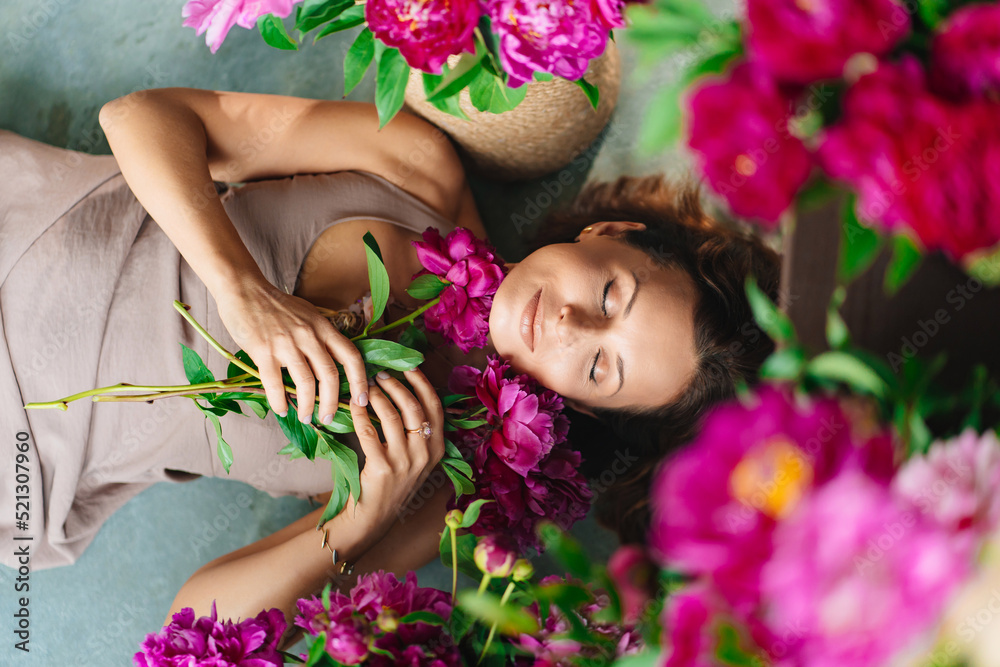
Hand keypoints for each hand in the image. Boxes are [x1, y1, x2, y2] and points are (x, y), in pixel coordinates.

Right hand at [214, 278, 369, 422]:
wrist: (244, 290)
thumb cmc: (276, 304)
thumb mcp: (308, 314)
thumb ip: (321, 335)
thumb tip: (334, 361)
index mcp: (323, 327)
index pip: (351, 356)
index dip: (360, 381)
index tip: (362, 400)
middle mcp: (309, 335)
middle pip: (330, 376)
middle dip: (332, 403)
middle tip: (329, 419)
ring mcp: (286, 343)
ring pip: (306, 383)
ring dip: (308, 406)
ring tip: (306, 418)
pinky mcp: (263, 350)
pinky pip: (275, 383)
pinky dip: (280, 402)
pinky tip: (282, 410)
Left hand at [347, 369, 445, 552]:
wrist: (374, 518)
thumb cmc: (391, 483)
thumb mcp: (414, 459)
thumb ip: (415, 432)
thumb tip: (400, 390)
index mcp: (437, 449)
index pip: (435, 408)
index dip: (423, 383)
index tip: (410, 367)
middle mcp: (425, 455)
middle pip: (414, 408)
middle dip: (396, 385)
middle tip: (380, 375)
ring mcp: (405, 462)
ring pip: (392, 416)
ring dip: (376, 396)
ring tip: (365, 387)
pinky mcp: (382, 469)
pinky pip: (369, 432)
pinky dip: (361, 414)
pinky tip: (354, 406)